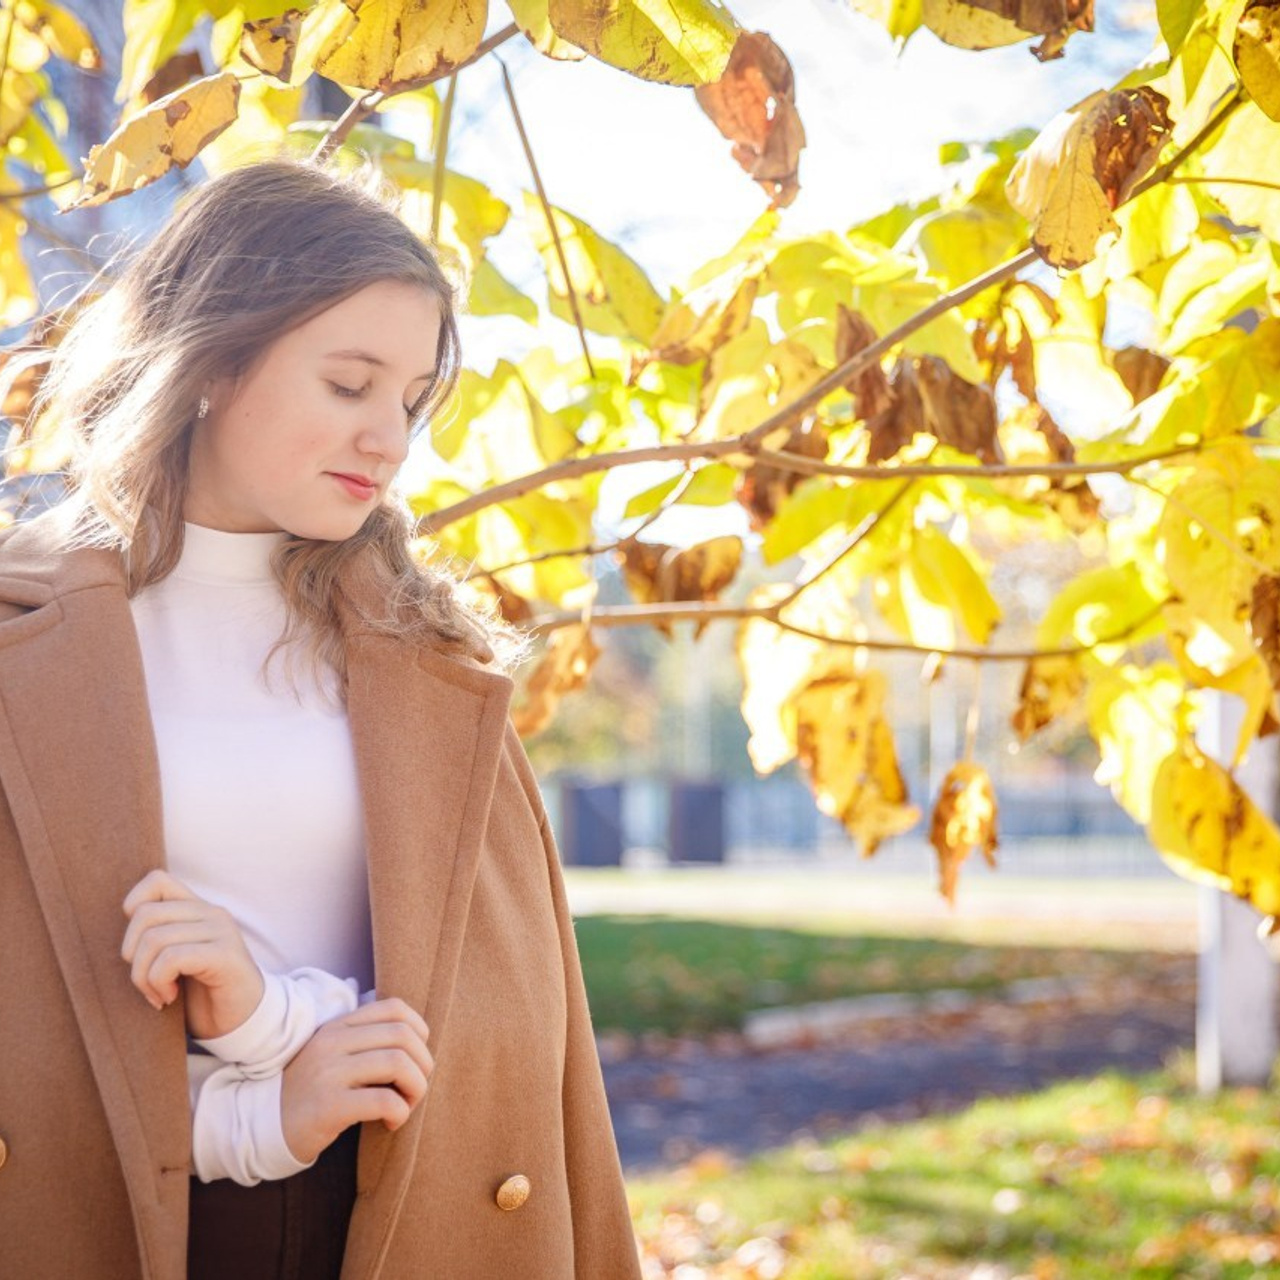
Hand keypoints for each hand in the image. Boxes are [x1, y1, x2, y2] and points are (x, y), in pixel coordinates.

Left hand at [121, 869, 264, 1039]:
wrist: (242, 1021)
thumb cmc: (201, 993)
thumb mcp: (175, 958)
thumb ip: (158, 937)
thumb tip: (124, 929)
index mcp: (198, 908)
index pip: (157, 880)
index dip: (133, 906)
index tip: (137, 946)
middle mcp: (211, 912)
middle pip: (145, 915)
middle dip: (132, 956)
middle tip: (146, 983)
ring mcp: (221, 931)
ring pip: (154, 939)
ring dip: (144, 976)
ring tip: (158, 994)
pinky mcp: (225, 955)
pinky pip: (172, 959)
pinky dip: (160, 982)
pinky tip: (169, 997)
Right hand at [280, 998, 433, 1164]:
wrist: (266, 1128)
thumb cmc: (312, 1092)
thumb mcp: (333, 1055)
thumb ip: (364, 1038)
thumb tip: (413, 1030)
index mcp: (338, 1026)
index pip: (394, 1008)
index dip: (419, 1030)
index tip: (417, 1057)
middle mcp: (333, 1042)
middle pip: (403, 1035)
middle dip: (423, 1064)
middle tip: (414, 1089)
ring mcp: (329, 1072)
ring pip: (398, 1063)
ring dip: (416, 1088)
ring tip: (406, 1106)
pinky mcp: (329, 1106)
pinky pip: (384, 1101)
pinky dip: (400, 1112)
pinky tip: (391, 1123)